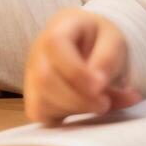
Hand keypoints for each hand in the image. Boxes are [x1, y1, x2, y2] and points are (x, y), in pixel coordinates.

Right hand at [23, 10, 139, 123]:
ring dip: (74, 109)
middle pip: (45, 79)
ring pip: (41, 101)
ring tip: (99, 104)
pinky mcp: (33, 97)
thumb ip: (108, 59)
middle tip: (105, 104)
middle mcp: (38, 51)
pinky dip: (63, 117)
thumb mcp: (114, 41)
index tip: (100, 86)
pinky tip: (82, 108)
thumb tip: (99, 86)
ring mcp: (31, 75)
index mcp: (59, 28)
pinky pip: (40, 114)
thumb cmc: (100, 41)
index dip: (76, 71)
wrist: (89, 44)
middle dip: (78, 98)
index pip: (55, 45)